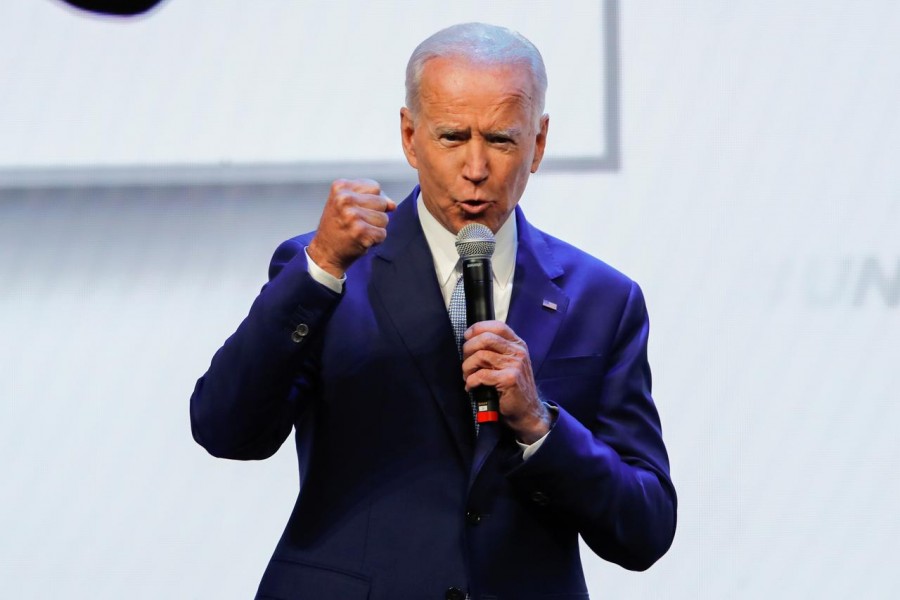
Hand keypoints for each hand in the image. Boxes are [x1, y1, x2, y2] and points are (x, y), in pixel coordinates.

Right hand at [307, 179, 395, 276]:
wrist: (325, 252)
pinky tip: (361, 240)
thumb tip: (393, 205)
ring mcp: (352, 215)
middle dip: (375, 214)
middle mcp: (344, 199)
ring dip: (375, 228)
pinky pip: (382, 234)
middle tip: (356, 223)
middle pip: (382, 202)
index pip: (375, 187)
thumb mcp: (349, 203)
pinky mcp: (360, 232)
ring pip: (384, 218)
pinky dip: (375, 240)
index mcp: (341, 186)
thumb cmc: (339, 225)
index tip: (357, 210)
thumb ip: (372, 198)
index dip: (372, 201)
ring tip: (358, 231)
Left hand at [461, 321, 551, 443]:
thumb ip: (496, 350)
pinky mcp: (509, 379)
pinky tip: (471, 386)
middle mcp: (518, 352)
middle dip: (468, 349)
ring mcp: (515, 365)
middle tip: (466, 362)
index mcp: (518, 345)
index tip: (467, 337)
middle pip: (486, 338)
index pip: (497, 326)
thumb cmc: (512, 388)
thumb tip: (470, 340)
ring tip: (467, 376)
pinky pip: (481, 375)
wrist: (527, 412)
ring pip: (480, 356)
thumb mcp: (509, 363)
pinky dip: (471, 381)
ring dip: (467, 367)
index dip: (478, 328)